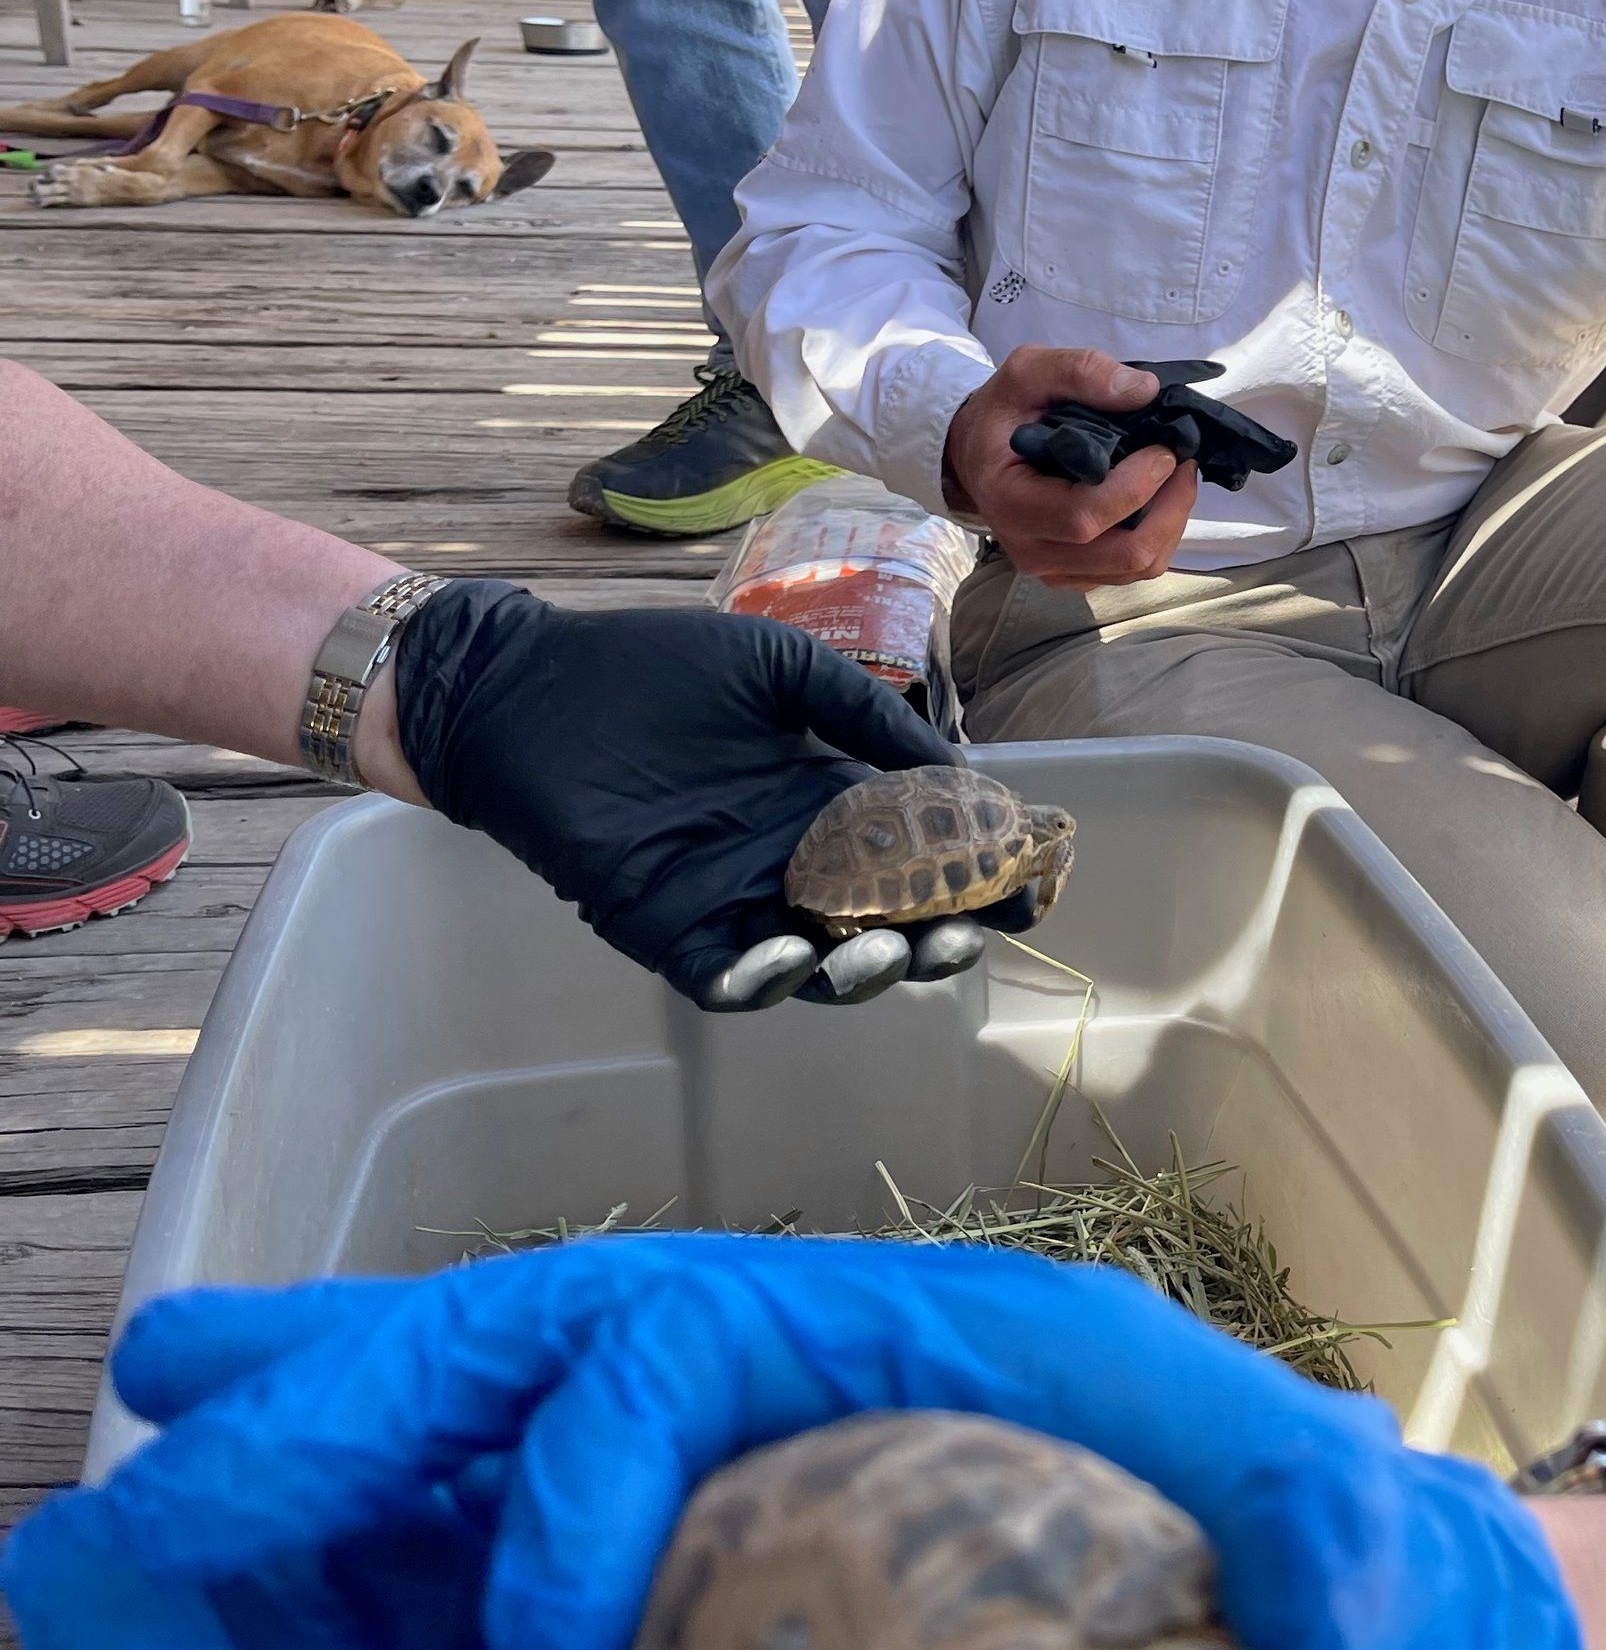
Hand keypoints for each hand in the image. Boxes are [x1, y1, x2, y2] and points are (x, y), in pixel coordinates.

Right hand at [96, 1233, 1589, 1649]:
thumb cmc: (1363, 1614)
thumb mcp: (1374, 1572)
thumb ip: (1352, 1553)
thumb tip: (1324, 1549)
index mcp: (934, 1349)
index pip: (698, 1341)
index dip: (584, 1464)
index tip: (526, 1645)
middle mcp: (821, 1388)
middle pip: (555, 1341)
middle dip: (368, 1387)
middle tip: (174, 1425)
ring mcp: (768, 1484)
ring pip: (510, 1423)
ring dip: (337, 1439)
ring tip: (150, 1479)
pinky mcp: (741, 1594)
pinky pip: (526, 1547)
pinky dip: (392, 1561)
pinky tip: (272, 1609)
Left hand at [390, 583, 1019, 1011]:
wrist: (531, 689)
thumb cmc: (652, 667)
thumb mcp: (779, 668)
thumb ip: (863, 717)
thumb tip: (957, 771)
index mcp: (826, 801)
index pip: (921, 855)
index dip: (978, 877)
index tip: (1030, 886)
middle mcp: (791, 862)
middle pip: (885, 924)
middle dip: (935, 939)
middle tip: (965, 935)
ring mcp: (733, 901)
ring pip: (818, 965)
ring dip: (862, 970)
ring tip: (888, 945)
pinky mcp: (667, 929)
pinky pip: (726, 978)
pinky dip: (763, 981)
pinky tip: (792, 956)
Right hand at [942, 345, 1197, 588]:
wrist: (978, 453)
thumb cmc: (1004, 414)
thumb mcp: (1028, 372)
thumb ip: (1081, 372)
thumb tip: (1143, 391)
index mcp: (1011, 502)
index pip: (1084, 517)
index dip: (1135, 487)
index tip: (1163, 451)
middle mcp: (1031, 550)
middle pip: (1124, 554)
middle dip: (1169, 507)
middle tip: (1183, 461)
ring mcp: (1055, 570)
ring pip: (1138, 567)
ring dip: (1171, 521)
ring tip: (1177, 476)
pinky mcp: (1076, 574)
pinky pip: (1134, 570)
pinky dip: (1160, 535)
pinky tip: (1160, 497)